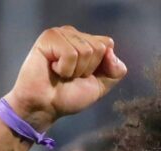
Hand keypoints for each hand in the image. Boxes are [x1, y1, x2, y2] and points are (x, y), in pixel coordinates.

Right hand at [4, 26, 126, 129]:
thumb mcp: (101, 85)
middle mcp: (74, 34)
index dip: (101, 66)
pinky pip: (70, 53)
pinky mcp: (49, 37)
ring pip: (86, 50)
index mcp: (86, 41)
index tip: (84, 76)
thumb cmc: (69, 96)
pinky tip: (53, 69)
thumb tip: (110, 49)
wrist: (45, 107)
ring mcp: (61, 34)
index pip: (107, 44)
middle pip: (99, 47)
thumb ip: (115, 70)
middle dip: (88, 69)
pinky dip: (65, 69)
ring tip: (61, 73)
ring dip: (75, 70)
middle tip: (70, 76)